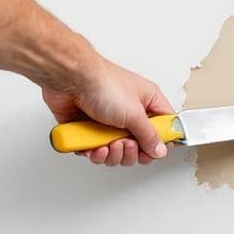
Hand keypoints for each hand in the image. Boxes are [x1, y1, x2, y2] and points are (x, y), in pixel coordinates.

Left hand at [42, 54, 175, 165]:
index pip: (164, 127)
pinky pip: (97, 152)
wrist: (68, 80)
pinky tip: (94, 145)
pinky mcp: (91, 130)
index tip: (154, 149)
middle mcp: (129, 113)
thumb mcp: (134, 112)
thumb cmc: (101, 83)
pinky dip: (95, 153)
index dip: (161, 142)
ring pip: (118, 153)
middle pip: (140, 146)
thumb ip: (149, 135)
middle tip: (125, 143)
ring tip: (108, 143)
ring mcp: (109, 123)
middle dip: (131, 152)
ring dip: (113, 154)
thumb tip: (160, 150)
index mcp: (147, 102)